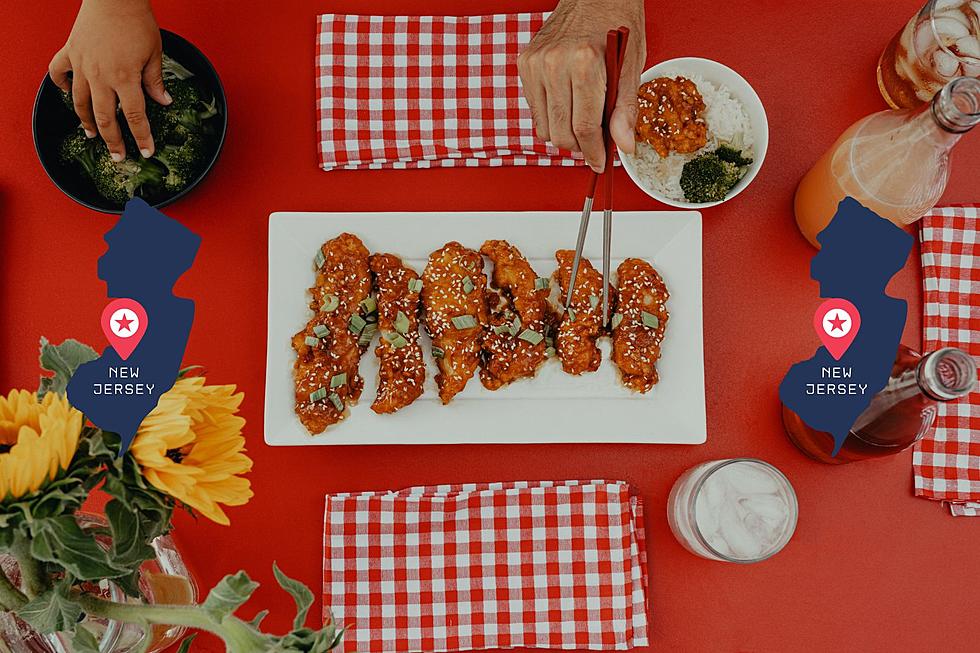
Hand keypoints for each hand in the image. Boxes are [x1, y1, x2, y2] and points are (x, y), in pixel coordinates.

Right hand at [48, 0, 168, 160]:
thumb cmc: (136, 20)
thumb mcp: (155, 52)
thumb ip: (155, 80)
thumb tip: (163, 101)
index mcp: (125, 78)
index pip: (136, 117)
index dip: (142, 138)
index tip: (146, 152)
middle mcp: (101, 76)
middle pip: (106, 118)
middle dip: (114, 141)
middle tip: (118, 156)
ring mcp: (82, 66)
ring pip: (80, 102)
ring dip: (86, 121)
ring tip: (92, 135)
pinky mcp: (70, 52)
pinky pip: (59, 72)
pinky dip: (60, 84)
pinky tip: (65, 93)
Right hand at [518, 0, 645, 171]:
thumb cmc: (616, 23)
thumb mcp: (632, 65)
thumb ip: (625, 109)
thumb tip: (623, 145)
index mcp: (584, 62)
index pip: (584, 127)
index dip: (594, 152)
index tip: (600, 162)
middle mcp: (554, 63)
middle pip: (561, 132)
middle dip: (580, 147)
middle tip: (596, 143)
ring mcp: (535, 64)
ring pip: (544, 126)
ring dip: (564, 134)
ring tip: (583, 123)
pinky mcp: (524, 64)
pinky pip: (535, 109)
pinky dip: (552, 117)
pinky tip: (568, 106)